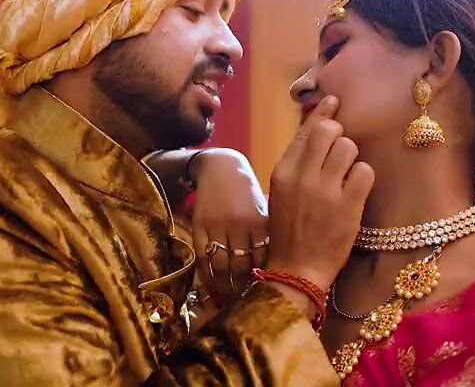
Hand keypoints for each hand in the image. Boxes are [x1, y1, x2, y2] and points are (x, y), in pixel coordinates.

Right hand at [189, 148, 267, 304]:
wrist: (221, 167)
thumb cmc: (247, 194)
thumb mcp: (263, 212)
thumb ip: (267, 239)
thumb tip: (275, 268)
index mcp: (260, 223)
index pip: (262, 261)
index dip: (263, 281)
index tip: (264, 297)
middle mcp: (239, 225)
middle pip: (241, 266)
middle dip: (243, 289)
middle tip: (246, 307)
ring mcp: (217, 226)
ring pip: (221, 264)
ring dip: (225, 286)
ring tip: (229, 302)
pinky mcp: (199, 225)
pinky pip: (202, 256)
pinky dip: (207, 275)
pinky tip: (212, 286)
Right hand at [267, 96, 373, 292]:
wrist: (297, 268)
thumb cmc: (289, 230)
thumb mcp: (281, 192)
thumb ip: (296, 163)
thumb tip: (315, 129)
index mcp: (282, 171)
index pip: (305, 130)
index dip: (323, 113)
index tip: (334, 101)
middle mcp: (302, 175)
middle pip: (329, 132)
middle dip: (339, 136)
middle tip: (340, 151)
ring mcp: (326, 189)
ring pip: (350, 148)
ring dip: (352, 159)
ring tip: (346, 177)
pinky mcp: (348, 204)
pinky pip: (365, 171)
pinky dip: (363, 178)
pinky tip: (355, 191)